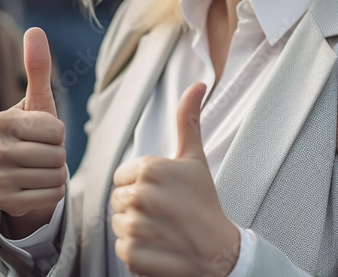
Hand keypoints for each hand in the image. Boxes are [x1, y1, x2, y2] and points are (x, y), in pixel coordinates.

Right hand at [0, 28, 66, 238]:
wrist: (22, 173)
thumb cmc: (34, 132)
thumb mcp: (39, 101)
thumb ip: (37, 67)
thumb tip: (34, 30)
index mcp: (0, 121)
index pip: (55, 129)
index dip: (58, 131)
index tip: (43, 132)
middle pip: (57, 154)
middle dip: (59, 154)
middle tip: (43, 152)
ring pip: (55, 176)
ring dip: (56, 174)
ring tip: (40, 168)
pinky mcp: (4, 203)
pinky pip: (51, 196)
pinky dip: (53, 193)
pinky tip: (37, 186)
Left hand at [110, 82, 240, 276]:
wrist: (219, 251)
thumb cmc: (204, 202)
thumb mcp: (195, 159)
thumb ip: (188, 120)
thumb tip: (198, 84)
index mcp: (151, 168)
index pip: (122, 177)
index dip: (141, 186)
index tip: (164, 194)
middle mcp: (142, 195)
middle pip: (118, 200)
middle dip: (137, 207)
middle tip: (166, 213)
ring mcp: (137, 226)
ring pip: (118, 223)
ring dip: (136, 229)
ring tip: (163, 229)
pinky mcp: (133, 254)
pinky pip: (121, 248)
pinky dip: (138, 251)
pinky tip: (159, 247)